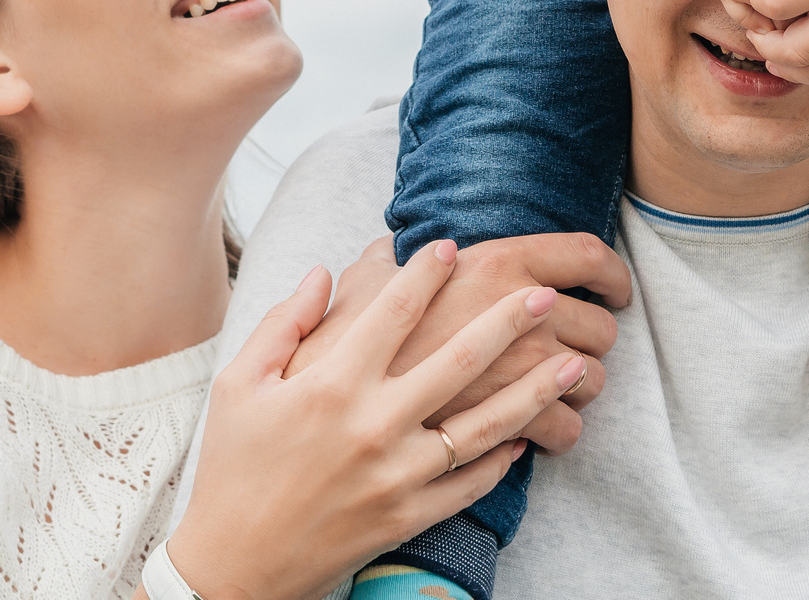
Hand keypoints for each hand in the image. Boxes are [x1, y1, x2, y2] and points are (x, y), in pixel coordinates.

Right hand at [168, 243, 586, 599]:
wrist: (235, 565)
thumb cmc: (234, 468)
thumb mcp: (239, 385)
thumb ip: (286, 323)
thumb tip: (326, 272)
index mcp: (330, 385)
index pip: (392, 313)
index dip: (424, 273)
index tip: (451, 245)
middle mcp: (372, 425)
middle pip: (458, 361)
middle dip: (508, 322)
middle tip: (546, 294)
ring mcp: (397, 474)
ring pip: (484, 425)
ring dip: (534, 391)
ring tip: (574, 362)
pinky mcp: (409, 515)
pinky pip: (470, 481)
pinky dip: (502, 457)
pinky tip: (527, 433)